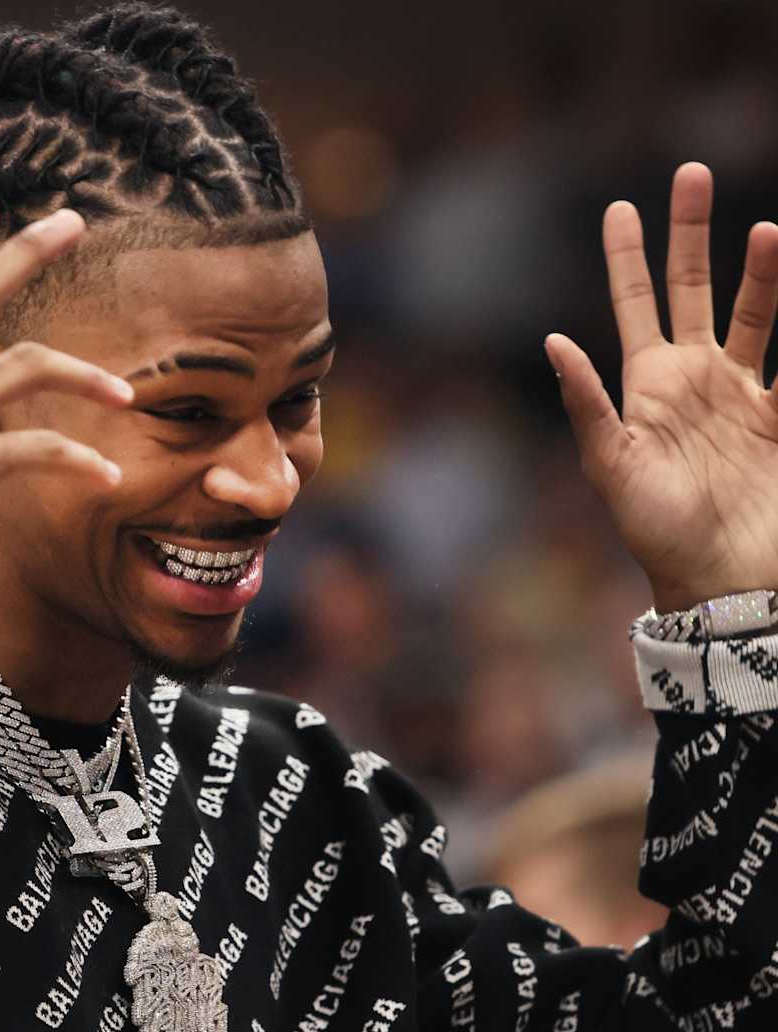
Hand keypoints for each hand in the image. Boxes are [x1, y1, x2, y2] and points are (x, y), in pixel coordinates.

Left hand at [548, 162, 777, 611]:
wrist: (723, 579)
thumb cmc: (657, 530)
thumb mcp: (611, 468)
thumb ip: (587, 404)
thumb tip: (553, 341)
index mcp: (645, 387)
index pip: (635, 306)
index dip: (627, 258)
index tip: (621, 206)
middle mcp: (693, 380)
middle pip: (691, 290)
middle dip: (689, 235)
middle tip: (688, 174)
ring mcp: (742, 395)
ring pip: (753, 312)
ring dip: (760, 270)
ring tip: (764, 228)